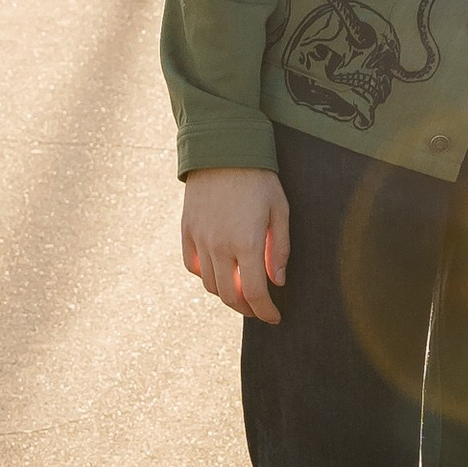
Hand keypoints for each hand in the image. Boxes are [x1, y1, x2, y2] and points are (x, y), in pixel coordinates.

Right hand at [180, 167, 289, 325]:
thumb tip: (277, 281)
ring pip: (209, 285)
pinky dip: (205, 276)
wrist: (223, 149)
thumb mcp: (280, 210)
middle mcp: (220, 246)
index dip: (266, 312)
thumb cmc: (258, 178)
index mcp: (247, 243)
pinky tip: (218, 272)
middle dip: (247, 308)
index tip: (274, 317)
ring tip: (240, 291)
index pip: (255, 293)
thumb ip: (280, 249)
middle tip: (259, 309)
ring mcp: (200, 239)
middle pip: (229, 296)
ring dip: (226, 295)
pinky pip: (192, 265)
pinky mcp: (187, 230)